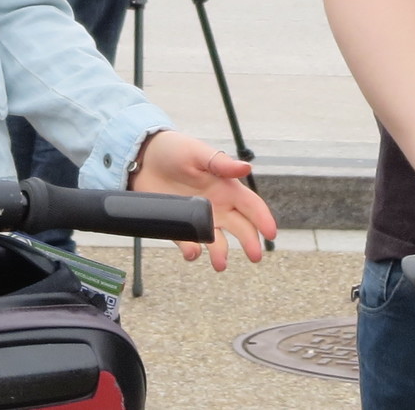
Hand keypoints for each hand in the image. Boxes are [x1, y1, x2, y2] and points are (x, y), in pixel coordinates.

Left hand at [124, 130, 274, 269]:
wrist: (142, 157)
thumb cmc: (175, 150)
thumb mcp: (197, 153)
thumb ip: (220, 163)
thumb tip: (246, 167)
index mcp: (226, 188)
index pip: (251, 206)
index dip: (263, 219)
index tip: (272, 234)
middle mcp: (217, 206)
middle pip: (241, 228)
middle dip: (250, 242)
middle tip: (255, 256)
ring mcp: (199, 218)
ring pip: (217, 242)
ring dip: (220, 253)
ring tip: (220, 264)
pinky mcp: (179, 226)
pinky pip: (189, 243)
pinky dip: (192, 250)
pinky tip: (192, 252)